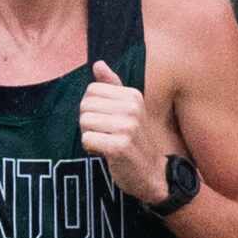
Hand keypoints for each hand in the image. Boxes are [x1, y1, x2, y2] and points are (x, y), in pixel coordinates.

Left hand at [79, 61, 172, 204]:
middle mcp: (132, 108)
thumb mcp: (129, 110)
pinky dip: (91, 149)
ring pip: (84, 122)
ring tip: (106, 143)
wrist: (153, 174)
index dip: (93, 108)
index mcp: (133, 96)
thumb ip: (112, 87)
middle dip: (88, 122)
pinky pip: (87, 139)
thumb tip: (98, 64)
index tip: (107, 122)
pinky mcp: (120, 146)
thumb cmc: (136, 141)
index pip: (92, 90)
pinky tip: (105, 153)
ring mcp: (127, 127)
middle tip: (105, 134)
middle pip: (85, 105)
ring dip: (89, 136)